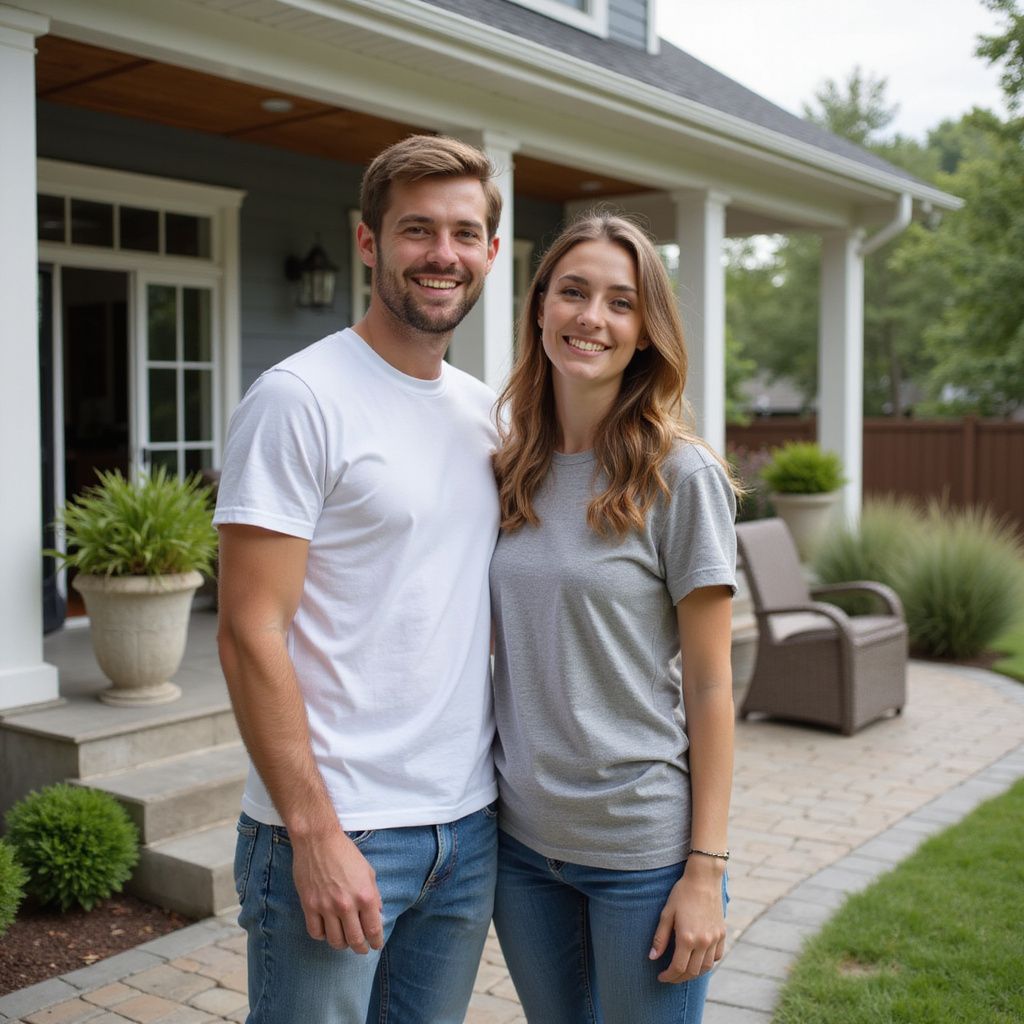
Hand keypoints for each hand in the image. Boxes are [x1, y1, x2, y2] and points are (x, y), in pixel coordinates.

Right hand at [290, 829, 383, 952]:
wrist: (318, 840)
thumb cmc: (345, 852)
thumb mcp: (368, 871)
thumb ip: (374, 894)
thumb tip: (377, 914)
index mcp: (365, 895)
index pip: (373, 929)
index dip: (376, 941)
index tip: (375, 945)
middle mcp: (346, 905)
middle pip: (355, 940)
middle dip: (361, 948)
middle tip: (362, 949)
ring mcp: (326, 907)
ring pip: (335, 941)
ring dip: (342, 944)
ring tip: (345, 941)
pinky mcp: (309, 906)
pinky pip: (316, 932)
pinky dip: (323, 936)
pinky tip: (327, 931)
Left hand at [648, 862, 725, 982]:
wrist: (704, 879)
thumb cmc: (682, 893)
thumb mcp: (666, 913)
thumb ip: (660, 938)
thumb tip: (652, 957)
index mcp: (687, 938)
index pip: (678, 968)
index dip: (668, 976)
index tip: (661, 977)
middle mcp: (703, 942)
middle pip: (692, 971)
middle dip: (679, 978)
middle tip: (670, 977)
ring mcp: (714, 939)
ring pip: (706, 968)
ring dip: (694, 973)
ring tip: (683, 971)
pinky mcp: (722, 934)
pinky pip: (717, 957)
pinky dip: (708, 963)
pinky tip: (699, 960)